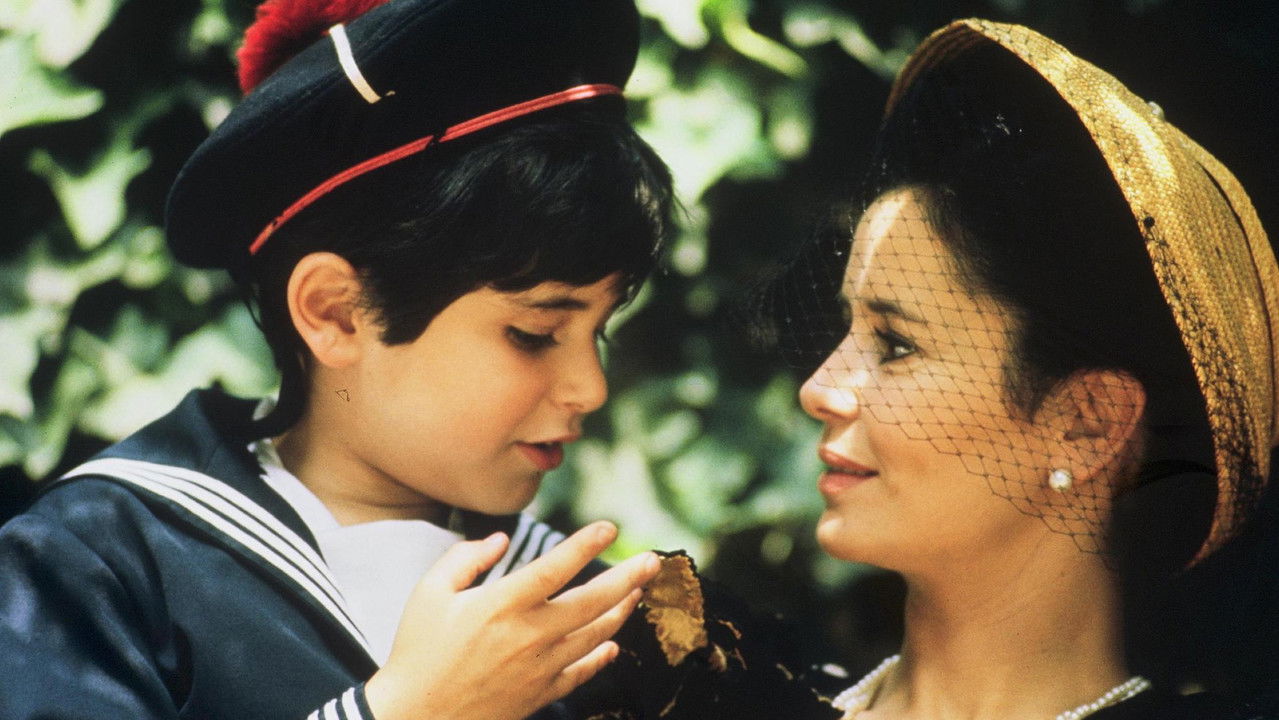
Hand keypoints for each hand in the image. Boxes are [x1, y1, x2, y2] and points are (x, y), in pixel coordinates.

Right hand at [365, 521, 659, 719]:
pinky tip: (612, 643)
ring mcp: (539, 668)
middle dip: (628, 578)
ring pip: (595, 635)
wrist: (413, 717)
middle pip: (592, 602)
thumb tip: (501, 539)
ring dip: (621, 611)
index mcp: (502, 604)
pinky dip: (601, 656)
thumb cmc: (418, 651)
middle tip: (653, 561)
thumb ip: (466, 558)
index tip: (609, 526)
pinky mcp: (539, 694)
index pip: (555, 567)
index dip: (585, 545)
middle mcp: (529, 635)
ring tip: (638, 592)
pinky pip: (582, 672)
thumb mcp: (429, 593)